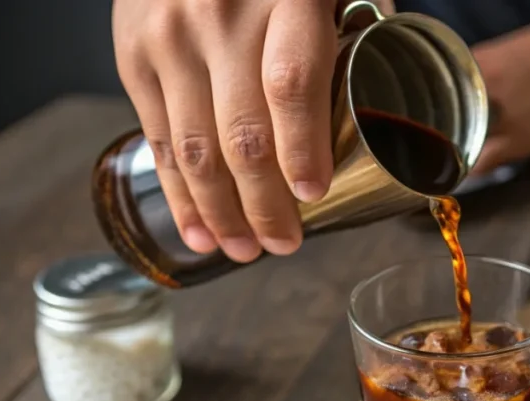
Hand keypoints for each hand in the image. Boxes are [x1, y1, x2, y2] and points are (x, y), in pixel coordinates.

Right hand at [113, 0, 392, 261]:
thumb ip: (358, 30)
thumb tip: (396, 112)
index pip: (290, 84)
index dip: (302, 148)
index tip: (313, 195)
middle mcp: (220, 16)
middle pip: (242, 134)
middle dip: (265, 206)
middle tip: (285, 244)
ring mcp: (170, 37)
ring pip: (196, 150)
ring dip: (221, 214)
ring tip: (244, 249)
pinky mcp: (133, 55)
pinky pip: (158, 141)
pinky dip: (179, 194)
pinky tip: (199, 228)